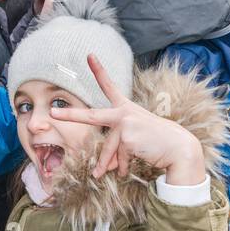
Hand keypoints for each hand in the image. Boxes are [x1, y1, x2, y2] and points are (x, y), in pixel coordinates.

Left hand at [55, 55, 205, 183]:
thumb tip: (102, 168)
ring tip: (101, 175)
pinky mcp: (127, 137)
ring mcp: (124, 124)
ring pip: (108, 150)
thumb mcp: (132, 143)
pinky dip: (120, 167)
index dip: (99, 70)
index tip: (89, 56)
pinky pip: (117, 158)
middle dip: (70, 115)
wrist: (178, 148)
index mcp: (125, 108)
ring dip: (106, 165)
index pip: (110, 87)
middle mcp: (123, 113)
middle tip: (51, 113)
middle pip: (91, 116)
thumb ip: (115, 151)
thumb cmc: (156, 143)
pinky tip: (126, 170)